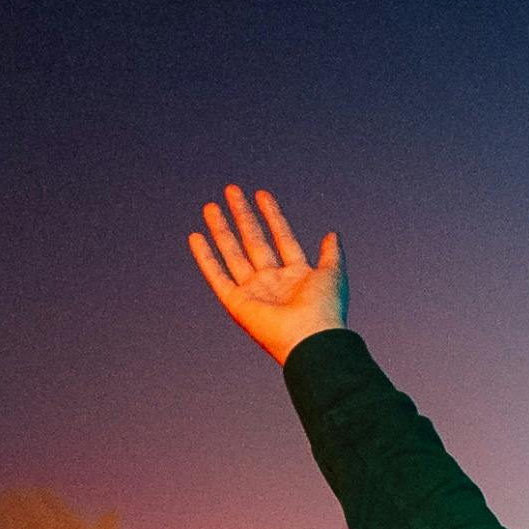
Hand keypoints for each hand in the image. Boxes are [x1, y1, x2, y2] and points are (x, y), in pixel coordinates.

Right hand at [189, 182, 347, 361]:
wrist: (310, 338)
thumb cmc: (325, 309)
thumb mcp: (333, 273)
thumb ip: (331, 253)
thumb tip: (332, 233)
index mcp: (296, 276)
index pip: (282, 237)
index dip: (273, 216)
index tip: (262, 194)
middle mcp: (273, 283)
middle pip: (254, 242)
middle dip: (243, 215)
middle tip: (231, 190)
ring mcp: (254, 293)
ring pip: (233, 254)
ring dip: (221, 230)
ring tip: (210, 206)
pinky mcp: (237, 303)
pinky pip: (217, 276)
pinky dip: (205, 258)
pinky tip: (196, 237)